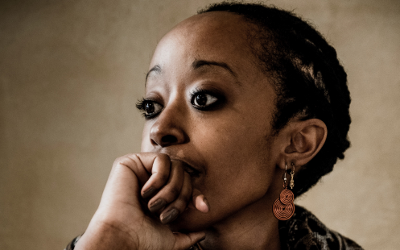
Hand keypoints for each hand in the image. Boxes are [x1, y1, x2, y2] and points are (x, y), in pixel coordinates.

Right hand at [74, 153, 207, 249]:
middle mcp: (151, 181)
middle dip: (181, 196)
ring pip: (176, 165)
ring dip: (171, 190)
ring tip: (154, 206)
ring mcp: (141, 170)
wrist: (123, 237)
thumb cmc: (143, 240)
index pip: (187, 185)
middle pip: (184, 174)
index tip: (203, 208)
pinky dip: (159, 178)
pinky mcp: (131, 162)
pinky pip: (161, 160)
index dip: (197, 194)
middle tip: (166, 215)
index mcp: (159, 195)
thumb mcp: (171, 239)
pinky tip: (145, 193)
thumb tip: (203, 233)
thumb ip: (188, 236)